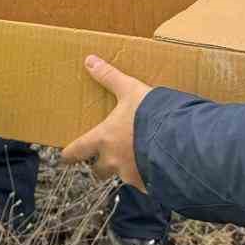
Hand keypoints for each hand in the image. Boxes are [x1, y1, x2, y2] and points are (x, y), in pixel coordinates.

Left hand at [60, 55, 151, 192]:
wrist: (179, 139)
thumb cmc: (150, 113)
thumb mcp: (130, 90)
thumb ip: (110, 77)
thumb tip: (89, 60)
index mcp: (104, 139)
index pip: (77, 150)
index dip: (69, 154)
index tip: (65, 156)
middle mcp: (113, 161)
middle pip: (97, 171)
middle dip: (99, 166)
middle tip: (104, 159)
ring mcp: (131, 175)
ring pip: (122, 177)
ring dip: (126, 170)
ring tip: (138, 160)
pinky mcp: (149, 184)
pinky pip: (144, 184)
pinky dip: (148, 177)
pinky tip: (157, 169)